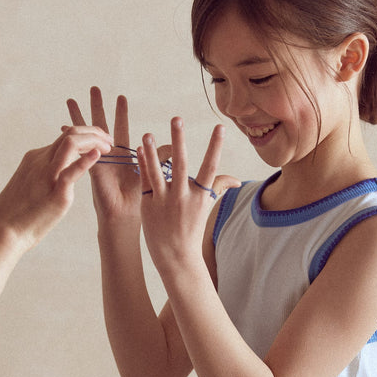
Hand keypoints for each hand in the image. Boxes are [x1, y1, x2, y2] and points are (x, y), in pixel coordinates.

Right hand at [0, 127, 111, 249]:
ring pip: (71, 143)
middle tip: (109, 140)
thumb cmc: (15, 213)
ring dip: (93, 140)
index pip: (64, 138)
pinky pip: (71, 171)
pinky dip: (86, 160)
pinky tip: (99, 155)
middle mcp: (41, 161)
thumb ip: (42, 176)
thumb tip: (52, 178)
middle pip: (69, 134)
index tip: (99, 141)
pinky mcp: (55, 192)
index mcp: (35, 158)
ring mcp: (48, 175)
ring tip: (108, 147)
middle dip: (93, 132)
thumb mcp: (29, 186)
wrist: (4, 230)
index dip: (85, 136)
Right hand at [65, 89, 169, 226]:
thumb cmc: (139, 201)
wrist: (124, 216)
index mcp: (124, 155)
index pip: (121, 127)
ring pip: (85, 132)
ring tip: (71, 99)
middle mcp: (109, 154)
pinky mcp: (88, 165)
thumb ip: (159, 158)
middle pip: (101, 124)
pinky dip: (70, 136)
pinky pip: (78, 147)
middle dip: (98, 106)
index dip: (120, 113)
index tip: (120, 96)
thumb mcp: (152, 174)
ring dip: (78, 115)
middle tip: (94, 88)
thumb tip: (174, 145)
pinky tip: (62, 124)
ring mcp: (96, 158)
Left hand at [136, 117, 238, 276]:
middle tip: (177, 118)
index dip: (216, 147)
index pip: (211, 167)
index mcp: (200, 196)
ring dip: (152, 152)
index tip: (220, 127)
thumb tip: (236, 179)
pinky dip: (143, 165)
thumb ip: (218, 188)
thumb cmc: (192, 230)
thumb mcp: (206, 209)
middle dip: (179, 141)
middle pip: (181, 165)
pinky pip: (145, 181)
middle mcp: (183, 197)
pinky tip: (140, 149)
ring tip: (148, 134)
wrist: (176, 257)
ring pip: (158, 172)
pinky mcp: (148, 205)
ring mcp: (165, 201)